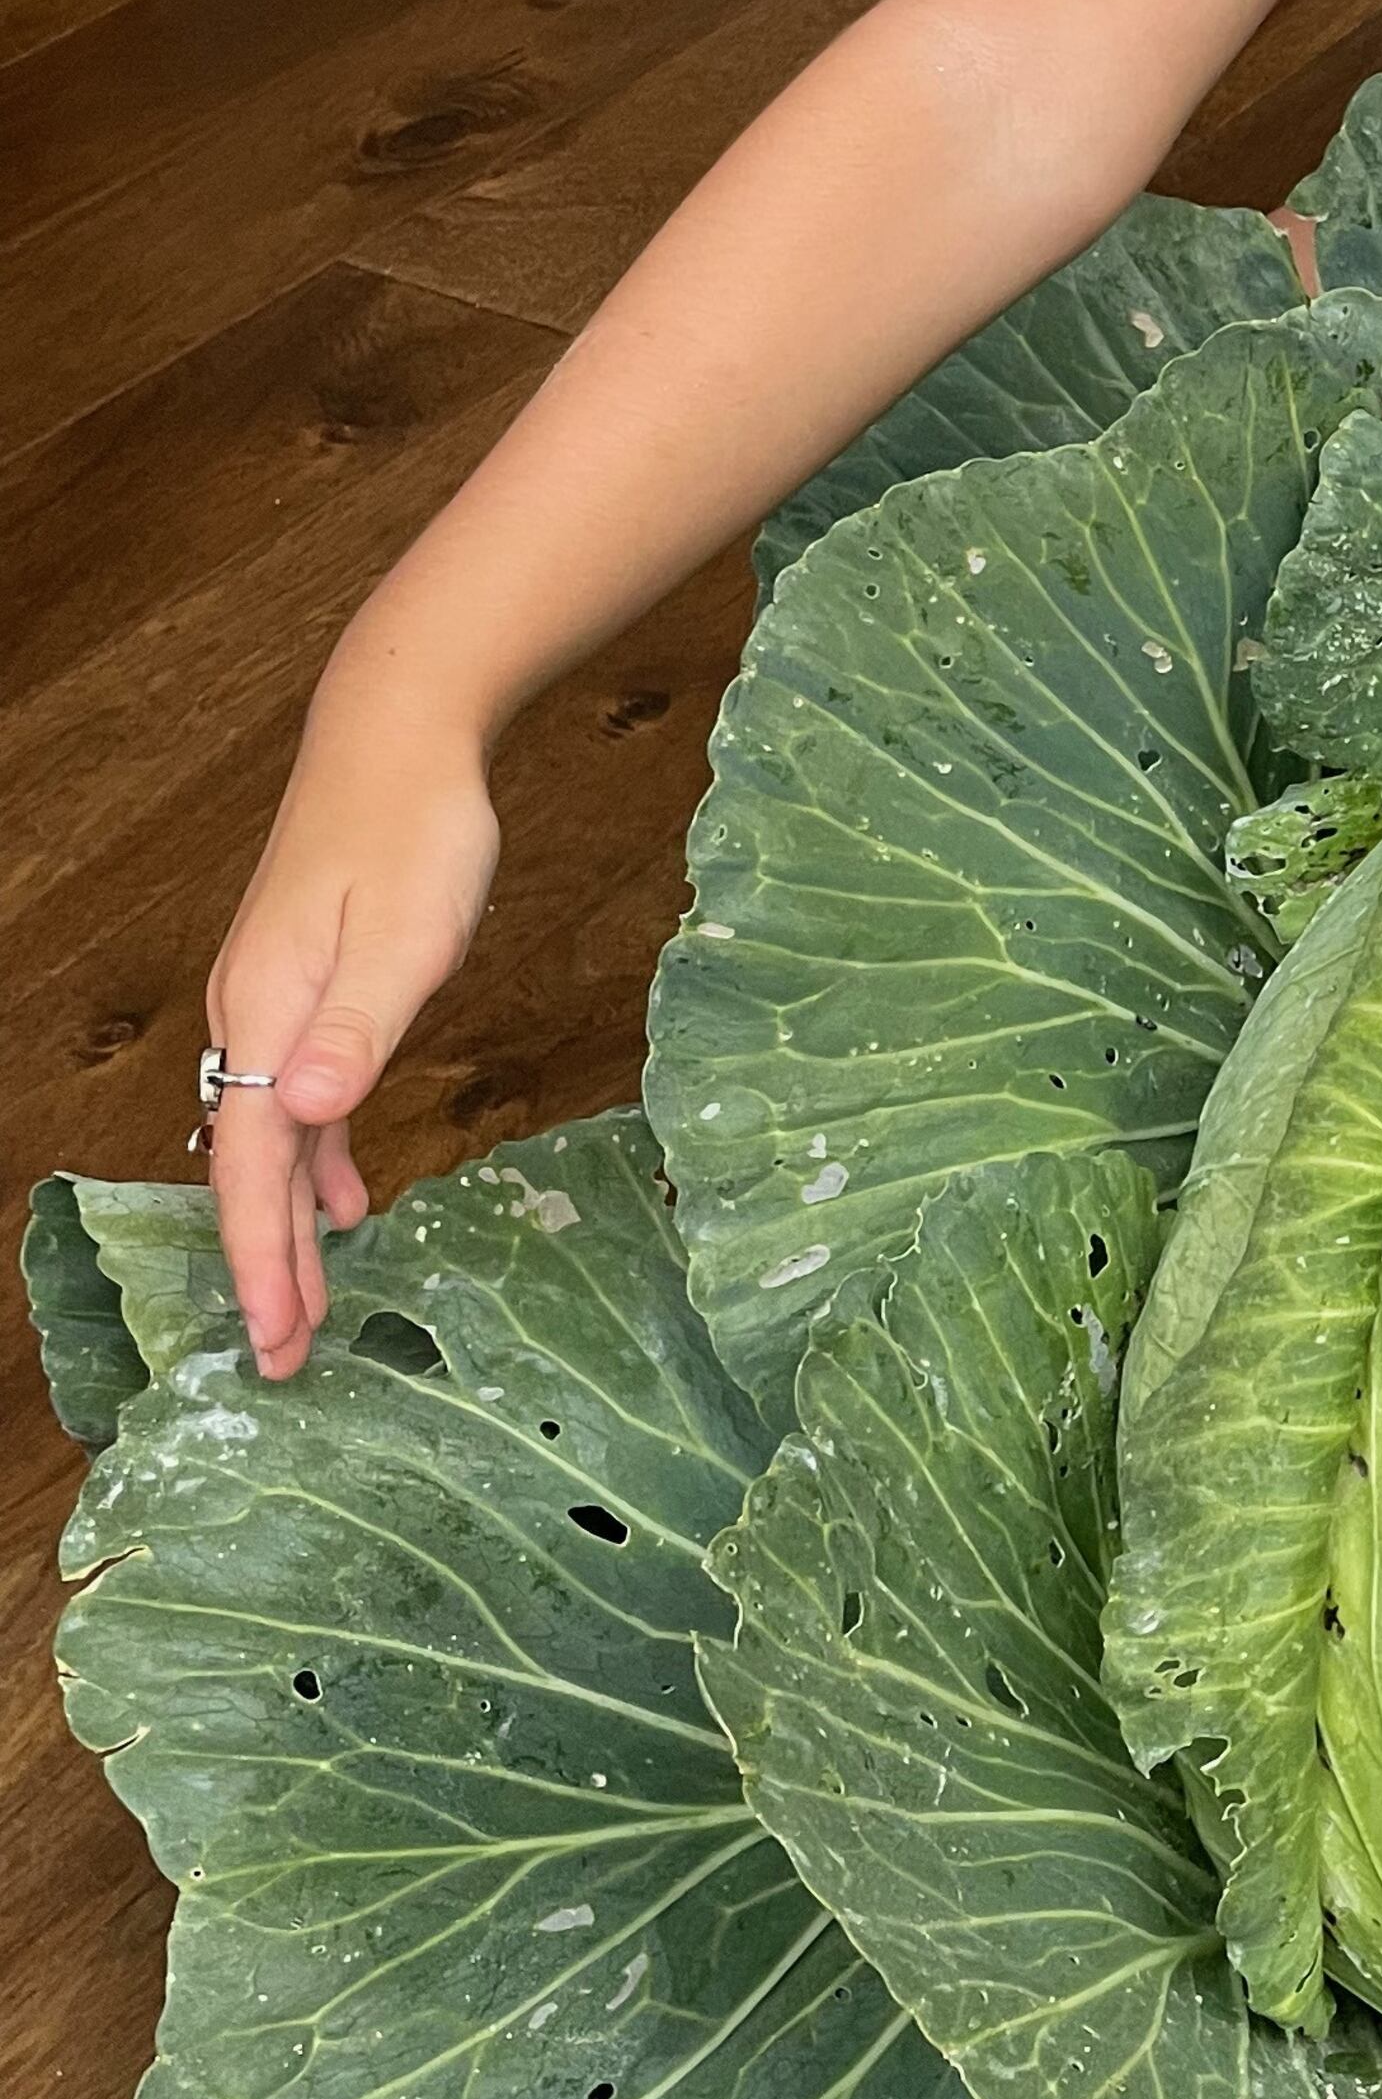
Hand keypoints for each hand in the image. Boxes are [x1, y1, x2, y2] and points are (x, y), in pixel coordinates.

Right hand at [203, 695, 504, 1380]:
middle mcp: (254, 1018)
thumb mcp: (408, 933)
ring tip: (307, 1307)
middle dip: (266, 1266)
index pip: (251, 1165)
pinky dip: (318, 1162)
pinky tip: (346, 1204)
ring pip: (273, 1142)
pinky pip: (299, 1101)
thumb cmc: (413, 829)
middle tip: (285, 1360)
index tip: (276, 1337)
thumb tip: (306, 1113)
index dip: (261, 1256)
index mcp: (270, 1015)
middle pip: (252, 1169)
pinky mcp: (307, 990)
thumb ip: (360, 1026)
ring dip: (289, 1225)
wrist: (396, 738)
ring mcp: (275, 1005)